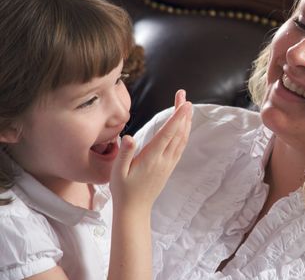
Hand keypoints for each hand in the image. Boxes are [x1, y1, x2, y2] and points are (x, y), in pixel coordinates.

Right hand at [110, 89, 191, 213]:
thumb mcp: (118, 172)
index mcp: (152, 158)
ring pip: (182, 139)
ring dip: (186, 121)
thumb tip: (129, 137)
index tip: (185, 103)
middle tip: (183, 95)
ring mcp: (169, 163)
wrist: (135, 210)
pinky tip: (184, 126)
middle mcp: (164, 159)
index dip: (177, 117)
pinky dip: (184, 132)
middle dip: (182, 112)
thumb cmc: (123, 190)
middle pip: (178, 132)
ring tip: (186, 105)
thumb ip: (125, 153)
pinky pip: (181, 146)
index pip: (168, 133)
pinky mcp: (169, 166)